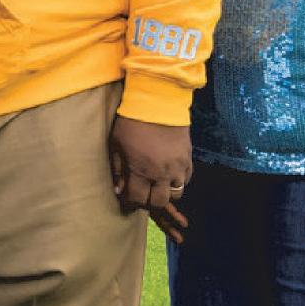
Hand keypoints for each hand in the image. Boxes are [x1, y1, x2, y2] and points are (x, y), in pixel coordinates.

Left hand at [109, 117, 191, 241]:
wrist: (158, 103)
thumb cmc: (131, 122)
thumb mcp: (116, 145)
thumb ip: (117, 169)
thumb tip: (119, 190)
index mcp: (141, 170)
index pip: (137, 199)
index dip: (130, 201)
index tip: (127, 197)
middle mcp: (161, 173)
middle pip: (158, 202)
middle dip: (148, 202)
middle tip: (142, 194)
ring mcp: (177, 167)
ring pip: (176, 194)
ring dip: (165, 193)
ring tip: (155, 185)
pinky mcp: (188, 159)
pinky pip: (186, 181)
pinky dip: (177, 182)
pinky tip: (168, 176)